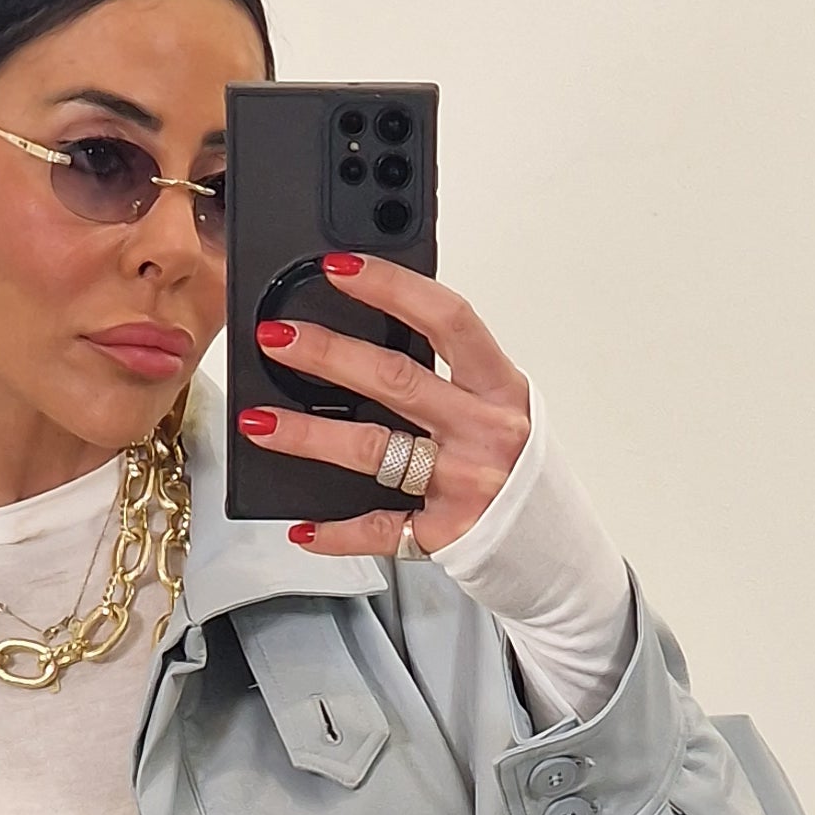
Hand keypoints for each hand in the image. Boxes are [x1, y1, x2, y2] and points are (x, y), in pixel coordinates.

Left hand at [239, 256, 530, 556]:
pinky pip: (381, 530)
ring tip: (260, 422)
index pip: (446, 319)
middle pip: (395, 380)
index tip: (340, 267)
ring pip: (374, 451)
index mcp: (500, 386)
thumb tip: (368, 336)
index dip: (392, 287)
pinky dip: (337, 532)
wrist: (555, 547)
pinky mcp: (446, 533)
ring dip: (309, 436)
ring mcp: (464, 484)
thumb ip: (449, 375)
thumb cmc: (519, 466)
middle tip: (277, 339)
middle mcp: (484, 431)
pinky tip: (302, 527)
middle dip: (328, 354)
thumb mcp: (497, 405)